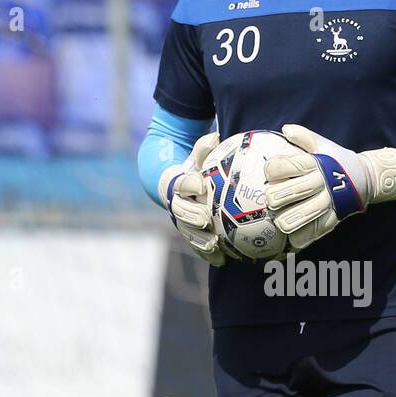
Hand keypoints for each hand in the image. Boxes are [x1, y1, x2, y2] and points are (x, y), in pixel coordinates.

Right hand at [158, 131, 241, 266]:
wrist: (174, 187)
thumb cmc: (193, 169)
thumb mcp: (197, 158)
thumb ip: (203, 149)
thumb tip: (214, 135)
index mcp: (178, 184)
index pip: (181, 183)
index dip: (189, 184)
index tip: (199, 185)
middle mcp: (176, 204)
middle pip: (181, 212)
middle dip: (192, 216)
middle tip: (205, 219)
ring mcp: (181, 221)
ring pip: (188, 232)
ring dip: (199, 239)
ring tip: (213, 245)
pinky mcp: (188, 234)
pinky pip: (196, 246)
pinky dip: (207, 254)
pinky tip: (222, 261)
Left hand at [264, 124, 395, 249]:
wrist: (366, 178)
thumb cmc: (337, 162)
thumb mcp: (324, 145)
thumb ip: (304, 137)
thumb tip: (285, 129)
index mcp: (317, 163)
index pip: (287, 166)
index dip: (272, 170)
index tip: (270, 173)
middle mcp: (322, 183)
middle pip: (290, 192)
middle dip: (274, 197)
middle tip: (271, 199)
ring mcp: (329, 203)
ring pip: (299, 217)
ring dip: (284, 219)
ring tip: (280, 218)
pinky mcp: (333, 220)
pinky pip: (311, 234)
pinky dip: (298, 236)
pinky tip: (293, 232)